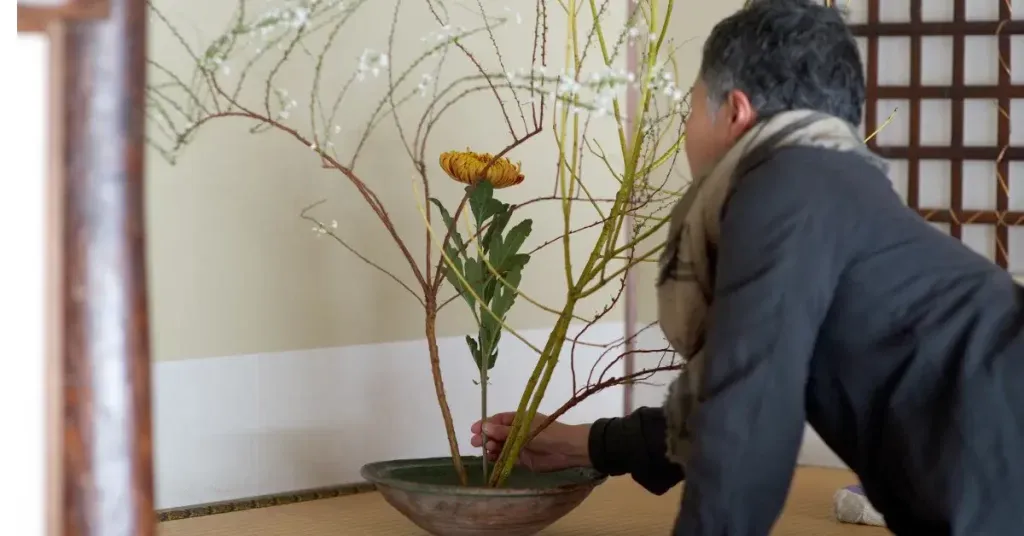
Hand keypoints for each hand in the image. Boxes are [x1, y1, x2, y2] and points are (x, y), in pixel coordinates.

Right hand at [470, 412, 591, 472]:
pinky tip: (491, 459)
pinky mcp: (523, 460)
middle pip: (497, 434)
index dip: (486, 424)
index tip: (474, 429)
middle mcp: (517, 432)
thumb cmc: (548, 434)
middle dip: (485, 437)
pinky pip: (507, 458)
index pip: (498, 420)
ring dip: (491, 448)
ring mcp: (519, 446)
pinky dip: (498, 459)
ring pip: (500, 447)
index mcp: (519, 420)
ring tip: (486, 450)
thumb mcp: (525, 431)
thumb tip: (484, 427)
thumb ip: (504, 431)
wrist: (568, 450)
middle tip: (475, 443)